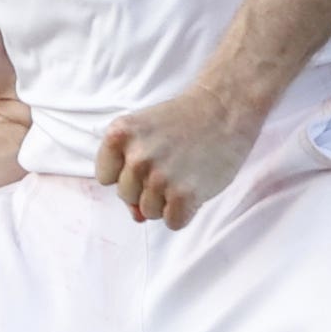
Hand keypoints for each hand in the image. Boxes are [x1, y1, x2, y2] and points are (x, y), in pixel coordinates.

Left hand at [95, 84, 262, 230]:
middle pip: (127, 197)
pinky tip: (194, 188)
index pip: (106, 177)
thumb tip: (136, 216)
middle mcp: (136, 157)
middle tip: (171, 164)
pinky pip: (172, 222)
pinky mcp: (184, 195)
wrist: (224, 109)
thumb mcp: (145, 133)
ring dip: (166, 201)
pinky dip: (184, 212)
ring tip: (184, 173)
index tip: (147, 158)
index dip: (126, 173)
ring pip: (149, 212)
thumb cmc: (183, 121)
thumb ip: (130, 171)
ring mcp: (160, 177)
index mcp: (119, 135)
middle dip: (146, 188)